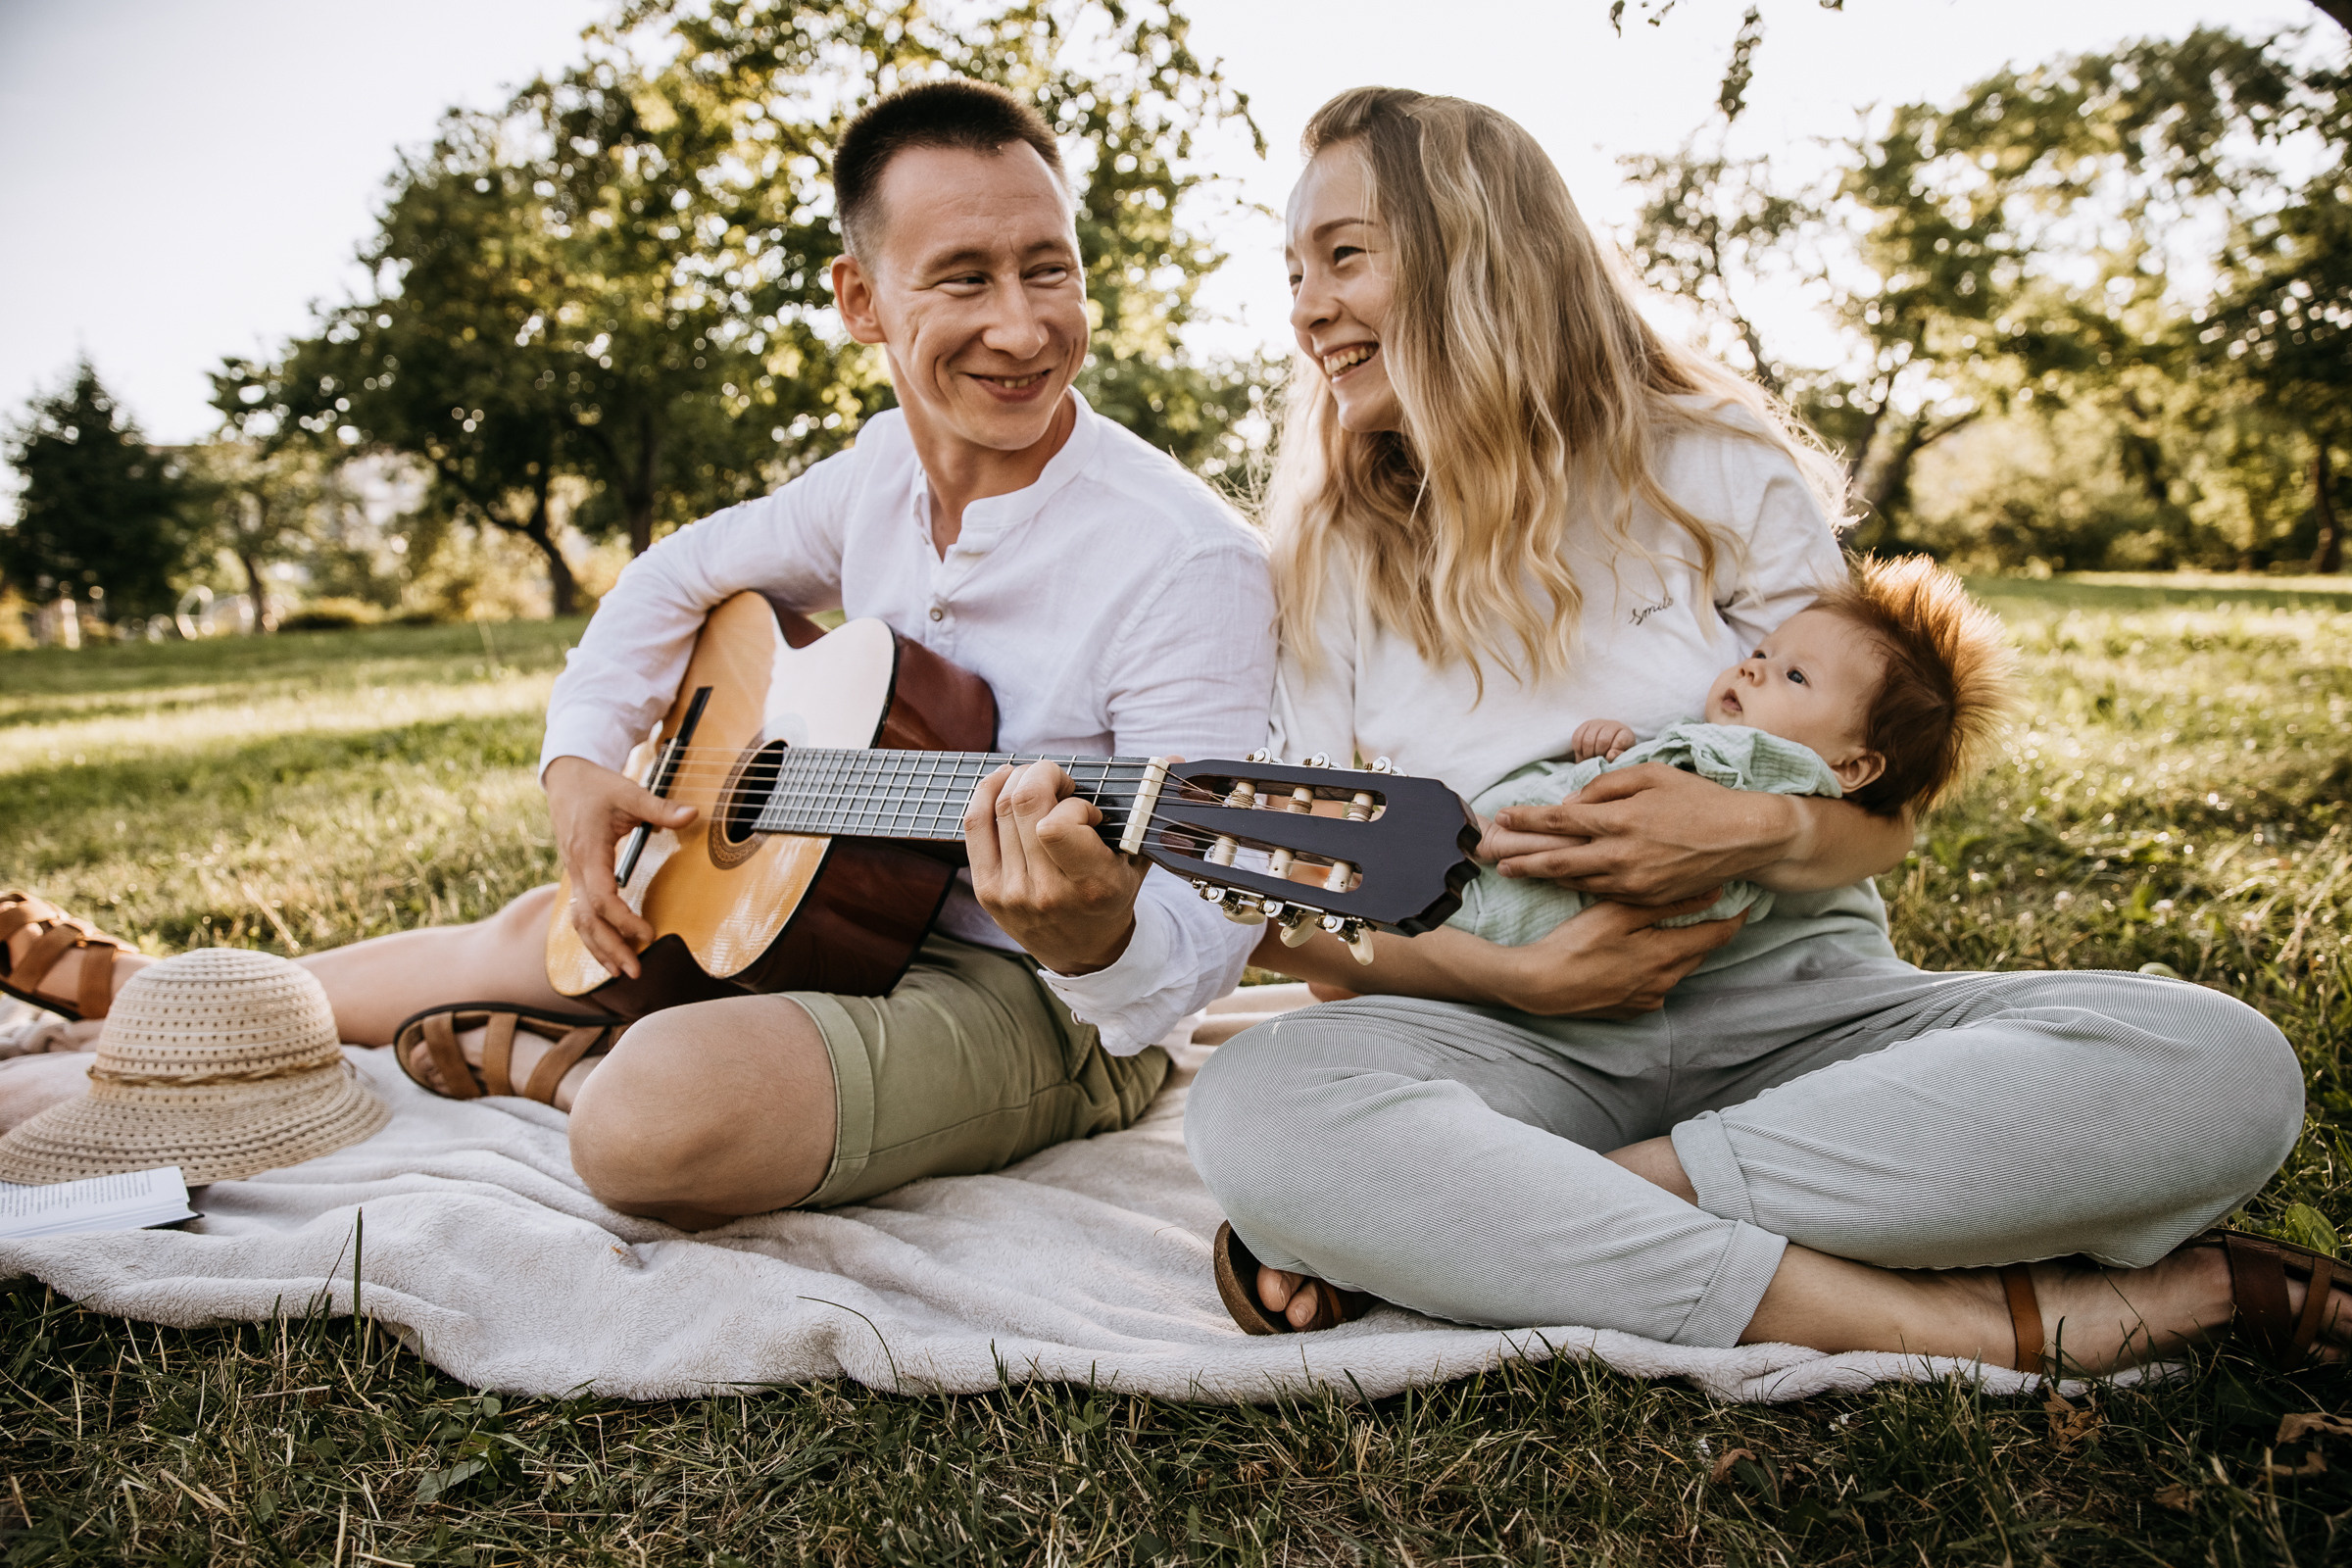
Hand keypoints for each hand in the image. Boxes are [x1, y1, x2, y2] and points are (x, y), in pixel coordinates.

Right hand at [544, 755, 697, 980]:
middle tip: (635, 972)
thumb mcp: (628, 791)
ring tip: (623, 971)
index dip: (623, 919)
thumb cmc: (596, 786)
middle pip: (587, 920)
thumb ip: (660, 808)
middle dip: (609, 948)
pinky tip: (609, 952)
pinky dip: (593, 936)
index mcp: (588, 852)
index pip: (602, 897)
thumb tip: (693, 814)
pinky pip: (580, 914)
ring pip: (579, 922)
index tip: (650, 932)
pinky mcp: (578, 877)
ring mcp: (574, 875)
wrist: (565, 778)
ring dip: (599, 949)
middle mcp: (576, 869)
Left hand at [965, 761, 1148, 974]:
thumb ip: (1150, 809)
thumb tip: (1176, 758)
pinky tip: (1003, 782)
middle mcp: (1046, 892)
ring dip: (1019, 780)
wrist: (1084, 952)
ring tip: (1038, 781)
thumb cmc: (1113, 895)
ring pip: (999, 808)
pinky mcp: (987, 891)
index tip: (1087, 811)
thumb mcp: (1137, 860)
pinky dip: (986, 793)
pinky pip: (975, 826)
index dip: (1073, 803)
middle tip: (1060, 781)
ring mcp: (1011, 893)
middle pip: (1023, 804)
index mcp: (1090, 886)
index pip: (1057, 825)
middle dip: (1044, 775)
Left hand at [1484, 764, 1797, 904]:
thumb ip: (1607, 786)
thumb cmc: (1699, 799)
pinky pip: (1603, 892)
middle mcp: (1621, 855)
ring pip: (1576, 881)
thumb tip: (1573, 804)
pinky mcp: (1645, 898)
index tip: (1502, 818)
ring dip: (1543, 876)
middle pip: (1557, 861)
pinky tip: (1560, 882)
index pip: (1559, 822)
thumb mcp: (1652, 774)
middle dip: (1521, 860)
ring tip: (1515, 871)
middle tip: (1492, 859)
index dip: (1526, 821)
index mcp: (1620, 820)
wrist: (1744, 837)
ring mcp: (1632, 882)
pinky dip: (1578, 886)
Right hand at [1489, 894, 1745, 1016]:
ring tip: (1668, 928)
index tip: (1744, 901)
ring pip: (1677, 969)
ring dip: (1679, 949)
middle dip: (1705, 931)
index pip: (1718, 935)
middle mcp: (1666, 982)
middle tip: (1705, 907)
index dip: (1734, 917)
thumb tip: (1711, 892)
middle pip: (1699, 952)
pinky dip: (1656, 968)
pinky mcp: (1632, 1010)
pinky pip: (1656, 985)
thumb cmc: (1576, 944)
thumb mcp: (1618, 913)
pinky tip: (1637, 954)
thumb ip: (1666, 903)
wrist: (1541, 986)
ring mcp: (1649, 1000)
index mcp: (1668, 955)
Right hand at [1571, 718, 1637, 762]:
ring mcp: (1598, 723)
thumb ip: (1618, 758)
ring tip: (1590, 758)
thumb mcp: (1620, 759)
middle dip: (1598, 754)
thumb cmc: (1614, 756)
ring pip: (1588, 739)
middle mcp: (1613, 725)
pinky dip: (1579, 749)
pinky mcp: (1585, 725)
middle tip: (1597, 761)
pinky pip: (1577, 737)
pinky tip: (1584, 753)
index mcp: (1626, 735)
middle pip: (1602, 740)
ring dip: (1588, 753)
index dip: (1614, 752)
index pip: (1621, 741)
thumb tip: (1610, 755)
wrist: (1605, 748)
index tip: (1609, 758)